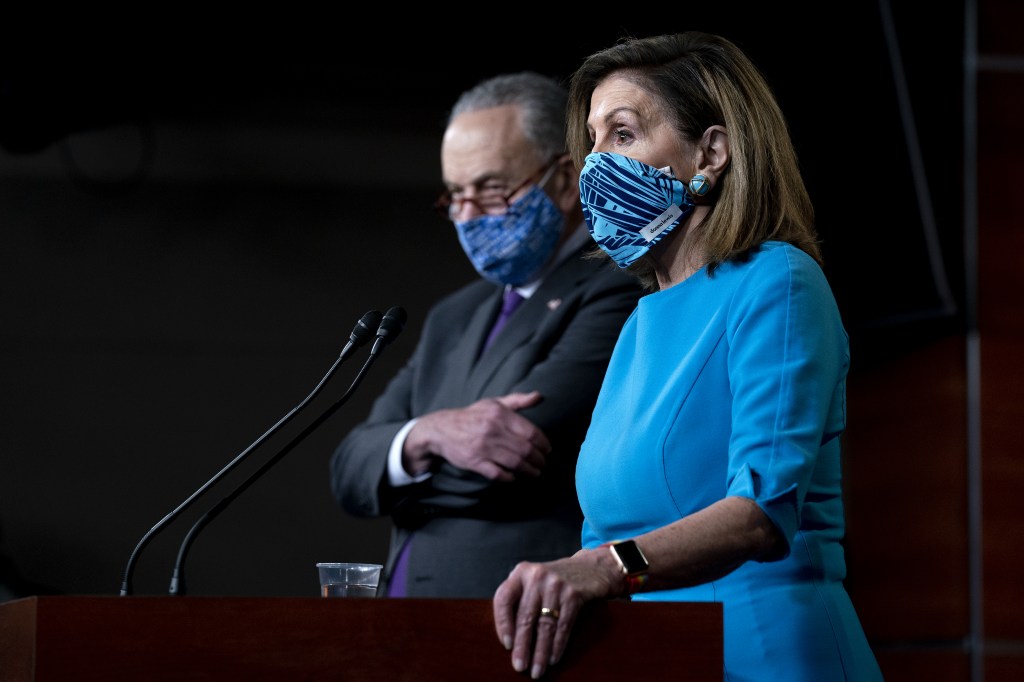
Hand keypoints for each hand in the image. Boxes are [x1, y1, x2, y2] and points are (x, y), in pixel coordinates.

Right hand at [404, 391, 549, 480]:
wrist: (441, 429)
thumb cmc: (472, 416)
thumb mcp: (493, 403)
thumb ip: (517, 400)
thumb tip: (538, 396)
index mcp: (500, 414)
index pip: (531, 432)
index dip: (543, 443)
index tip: (547, 449)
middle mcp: (492, 430)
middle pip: (526, 450)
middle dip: (539, 459)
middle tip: (542, 463)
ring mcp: (483, 447)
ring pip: (515, 463)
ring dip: (529, 471)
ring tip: (535, 473)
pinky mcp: (475, 462)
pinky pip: (498, 474)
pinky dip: (510, 477)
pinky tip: (515, 477)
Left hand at [492, 549, 621, 678]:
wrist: (590, 568)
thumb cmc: (555, 581)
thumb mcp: (534, 581)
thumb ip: (519, 599)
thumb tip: (509, 638)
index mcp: (521, 572)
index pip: (504, 598)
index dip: (503, 623)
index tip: (506, 644)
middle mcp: (537, 576)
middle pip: (525, 616)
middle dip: (522, 645)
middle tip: (519, 666)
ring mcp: (556, 584)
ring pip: (545, 624)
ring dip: (540, 651)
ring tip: (536, 670)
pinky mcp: (574, 594)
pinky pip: (563, 625)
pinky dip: (557, 645)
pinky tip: (553, 658)